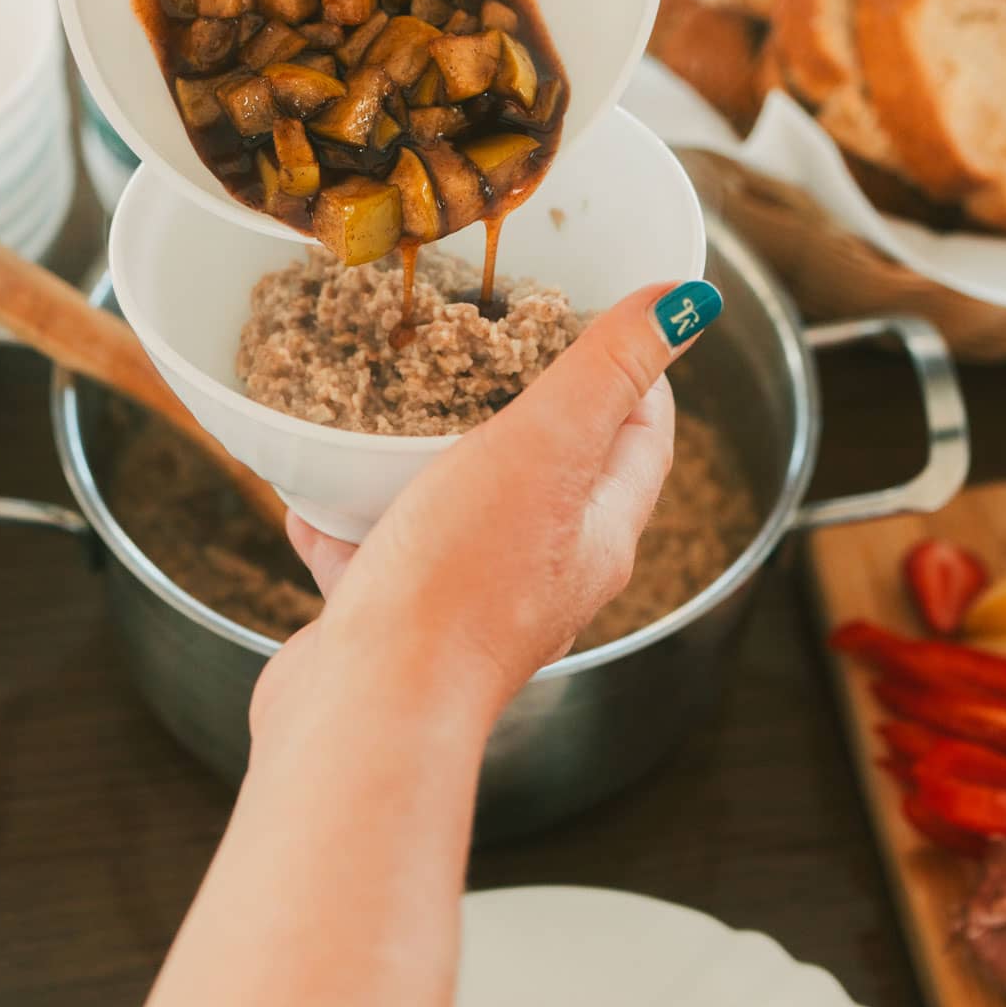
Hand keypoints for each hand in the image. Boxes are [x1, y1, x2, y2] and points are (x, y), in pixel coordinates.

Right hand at [259, 278, 720, 731]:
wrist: (368, 705)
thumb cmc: (464, 578)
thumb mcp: (547, 446)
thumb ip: (609, 369)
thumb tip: (690, 301)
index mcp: (599, 531)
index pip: (642, 435)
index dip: (632, 369)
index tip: (595, 312)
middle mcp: (547, 571)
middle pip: (550, 467)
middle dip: (517, 399)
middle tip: (481, 336)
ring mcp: (471, 598)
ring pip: (458, 507)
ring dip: (424, 457)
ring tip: (392, 399)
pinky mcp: (399, 619)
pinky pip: (380, 550)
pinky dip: (352, 517)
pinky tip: (316, 488)